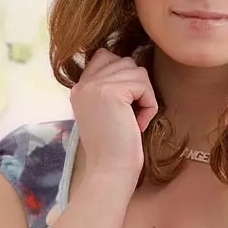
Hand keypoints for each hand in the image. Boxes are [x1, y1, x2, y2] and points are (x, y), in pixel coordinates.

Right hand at [70, 48, 158, 178]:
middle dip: (137, 87)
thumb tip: (134, 67)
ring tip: (134, 120)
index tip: (125, 105)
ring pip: (137, 71)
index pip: (104, 56)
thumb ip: (110, 87)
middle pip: (125, 62)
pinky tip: (138, 124)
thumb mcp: (105, 111)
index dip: (123, 75)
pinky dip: (148, 105)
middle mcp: (83, 83)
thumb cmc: (114, 148)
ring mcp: (95, 86)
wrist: (109, 171)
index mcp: (79, 88)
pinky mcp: (110, 91)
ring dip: (144, 97)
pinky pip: (143, 85)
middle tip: (131, 116)